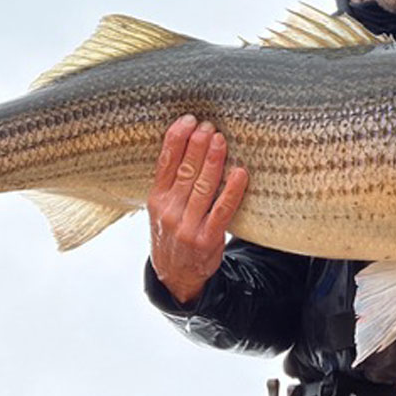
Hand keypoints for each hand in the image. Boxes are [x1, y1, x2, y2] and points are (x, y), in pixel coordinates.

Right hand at [147, 115, 248, 304]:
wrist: (175, 275)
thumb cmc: (171, 232)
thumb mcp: (160, 208)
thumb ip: (170, 181)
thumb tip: (188, 143)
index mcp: (155, 199)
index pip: (165, 163)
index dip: (176, 139)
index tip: (188, 120)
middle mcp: (169, 211)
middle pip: (185, 171)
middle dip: (197, 145)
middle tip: (208, 125)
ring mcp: (187, 226)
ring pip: (203, 187)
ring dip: (212, 161)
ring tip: (220, 139)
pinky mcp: (207, 239)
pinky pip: (222, 210)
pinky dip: (232, 190)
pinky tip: (239, 172)